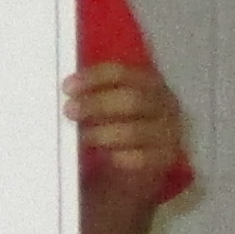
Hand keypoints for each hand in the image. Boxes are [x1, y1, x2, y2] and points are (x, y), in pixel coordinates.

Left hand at [68, 60, 184, 183]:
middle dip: (97, 104)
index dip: (95, 78)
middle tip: (69, 110)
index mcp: (150, 84)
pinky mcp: (166, 158)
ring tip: (84, 137)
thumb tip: (66, 91)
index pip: (123, 73)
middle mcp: (165, 104)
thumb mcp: (110, 104)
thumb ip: (93, 95)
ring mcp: (168, 132)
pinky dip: (120, 156)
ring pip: (134, 131)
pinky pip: (141, 158)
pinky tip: (107, 157)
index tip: (68, 87)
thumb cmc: (120, 124)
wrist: (141, 160)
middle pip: (132, 99)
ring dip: (102, 133)